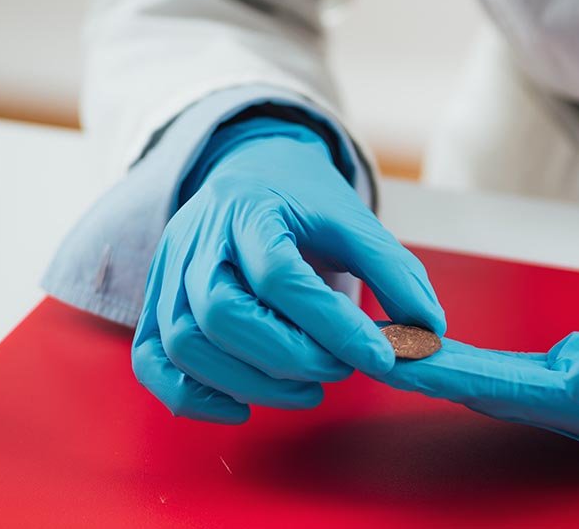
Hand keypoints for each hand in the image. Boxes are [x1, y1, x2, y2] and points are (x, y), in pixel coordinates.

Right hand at [131, 116, 445, 422]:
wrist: (252, 172)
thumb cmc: (304, 200)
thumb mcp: (354, 220)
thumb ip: (393, 270)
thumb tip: (426, 331)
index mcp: (250, 207)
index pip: (282, 276)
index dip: (333, 324)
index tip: (382, 356)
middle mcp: (198, 238)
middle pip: (223, 313)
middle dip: (289, 357)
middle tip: (341, 370)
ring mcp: (169, 271)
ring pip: (186, 342)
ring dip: (250, 381)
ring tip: (309, 388)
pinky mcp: (157, 302)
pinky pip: (152, 360)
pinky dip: (191, 396)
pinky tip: (244, 406)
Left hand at [377, 270, 578, 455]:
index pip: (521, 393)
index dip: (460, 376)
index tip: (409, 361)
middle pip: (503, 393)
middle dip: (440, 374)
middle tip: (380, 352)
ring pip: (511, 385)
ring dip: (455, 368)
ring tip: (402, 349)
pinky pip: (533, 372)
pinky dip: (489, 361)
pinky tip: (457, 354)